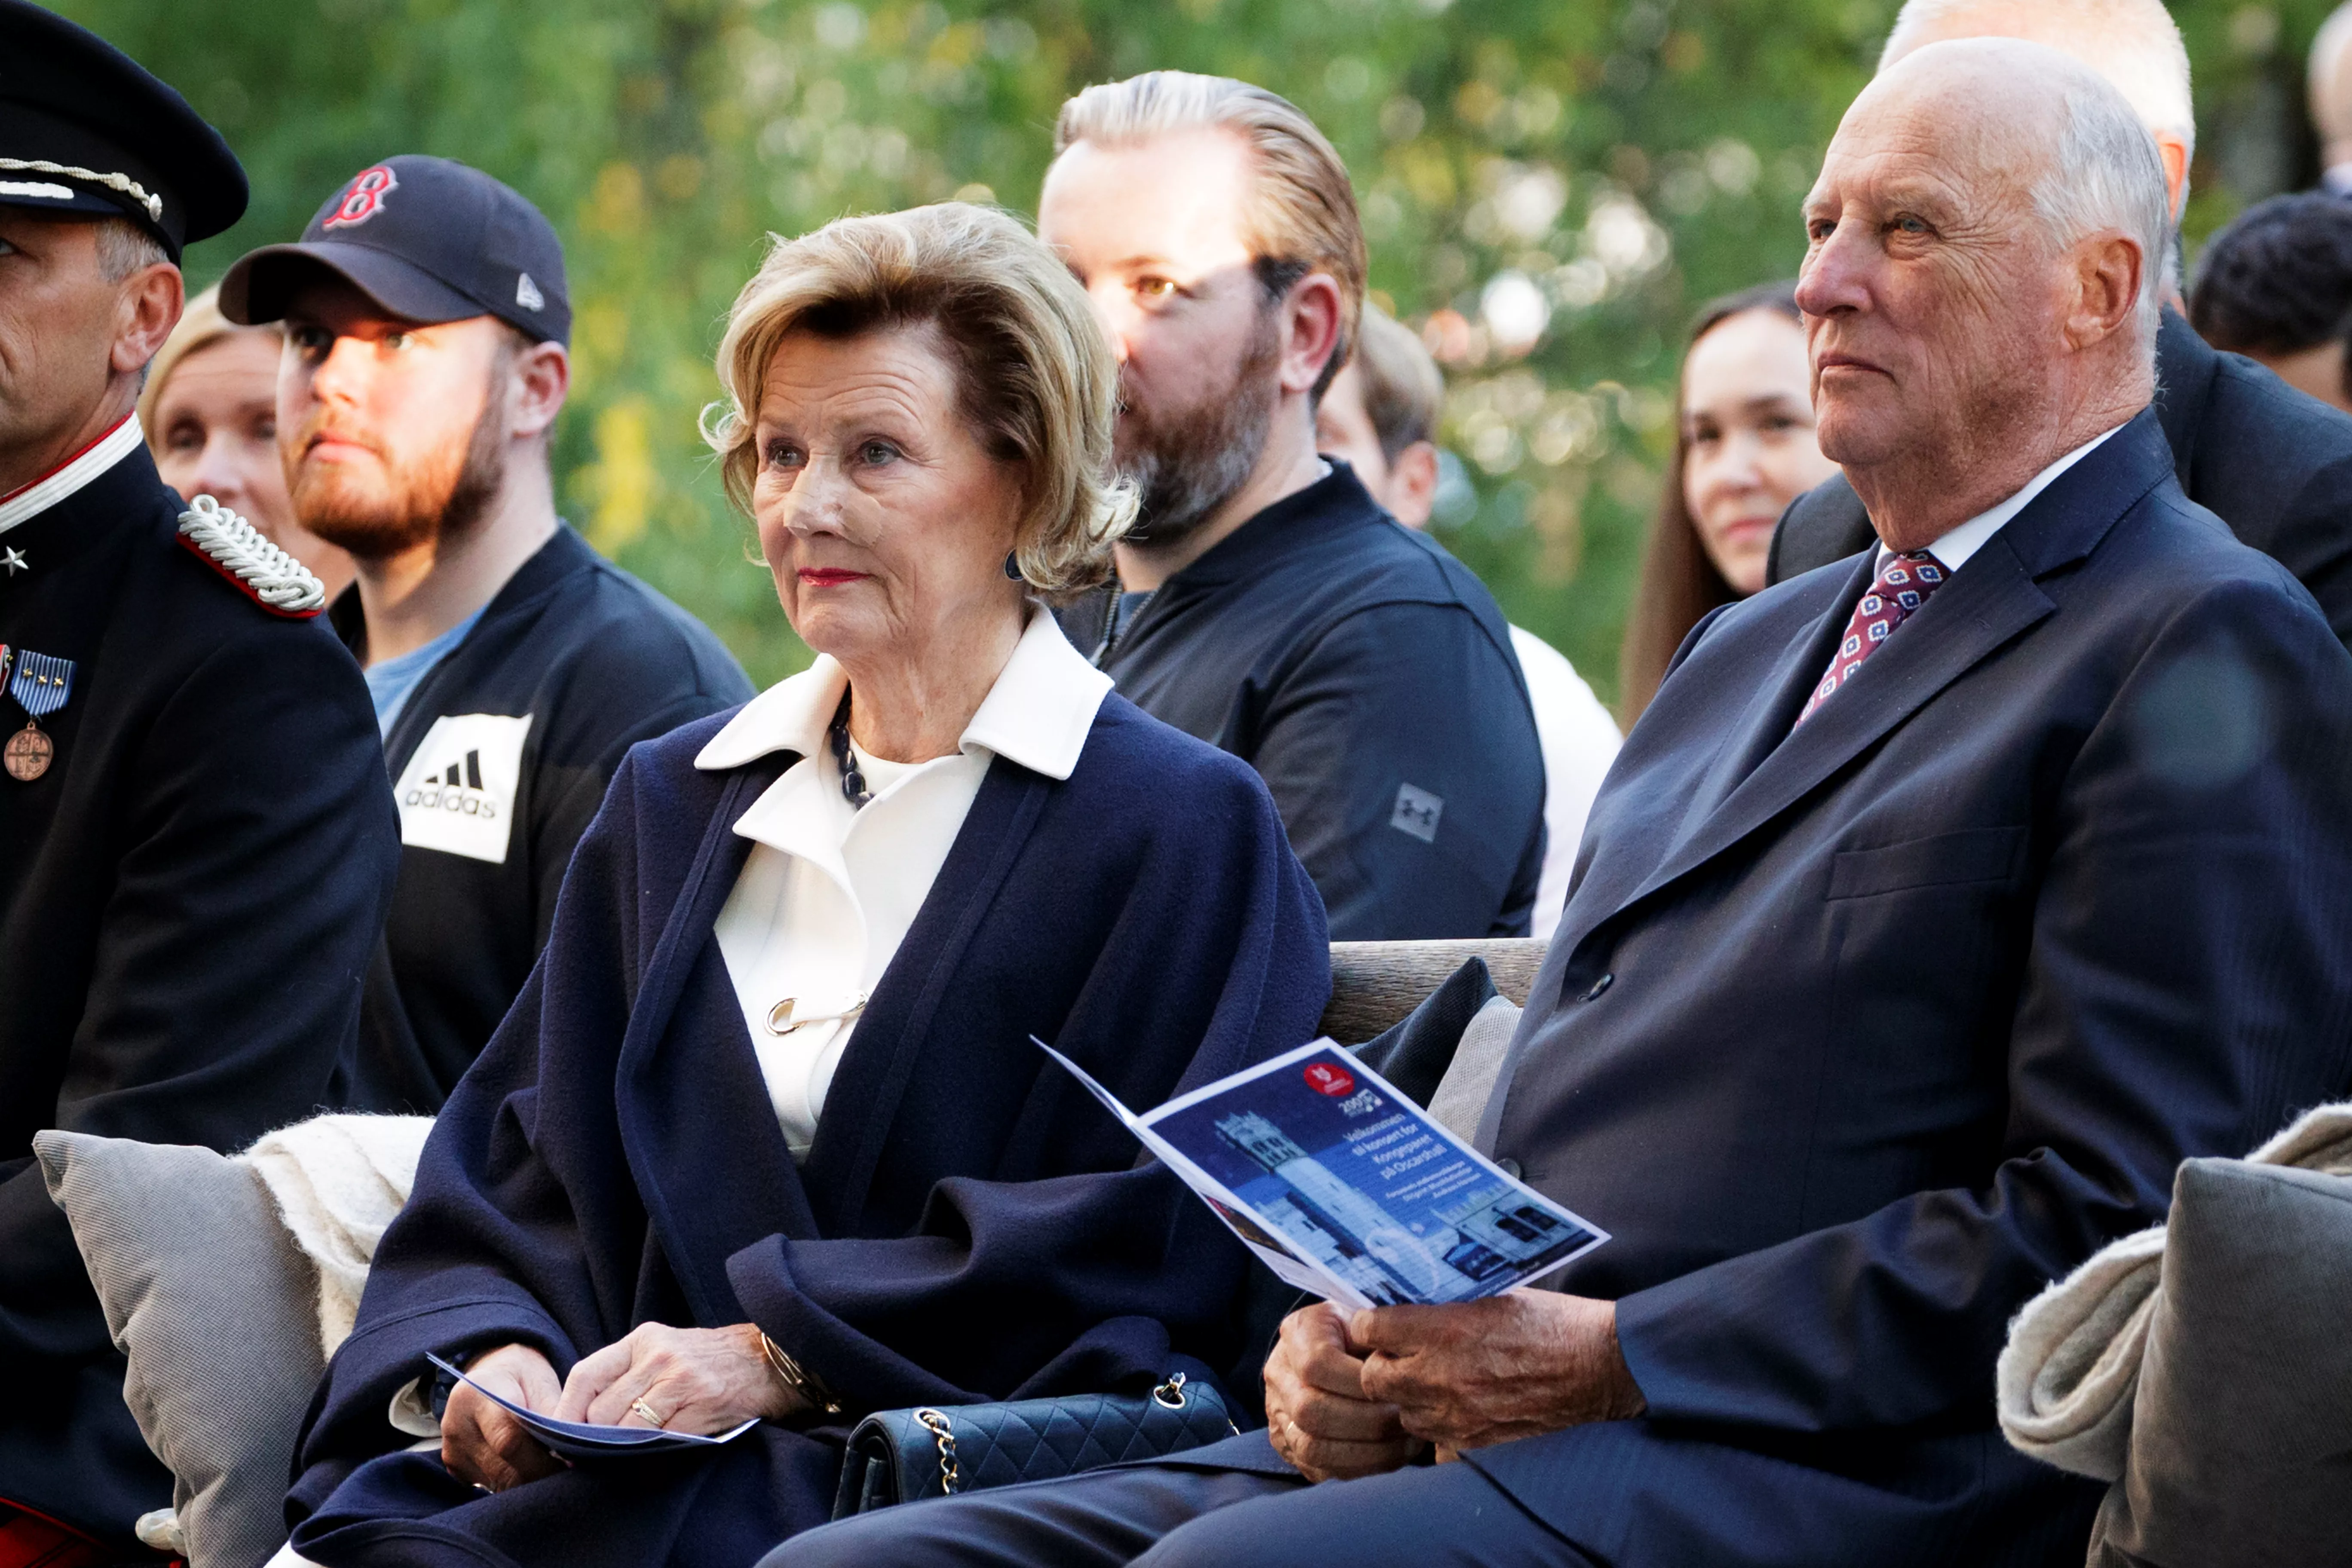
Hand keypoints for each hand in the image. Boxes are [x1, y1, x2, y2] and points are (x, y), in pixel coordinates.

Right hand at [441, 1342, 565, 1491]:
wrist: (489, 1377)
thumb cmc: (521, 1377)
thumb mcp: (540, 1383)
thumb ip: (551, 1415)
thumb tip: (568, 1454)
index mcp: (475, 1395)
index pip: (508, 1440)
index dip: (541, 1459)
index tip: (568, 1464)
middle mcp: (456, 1425)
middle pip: (503, 1468)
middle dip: (539, 1475)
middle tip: (566, 1476)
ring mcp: (452, 1450)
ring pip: (498, 1483)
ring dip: (527, 1482)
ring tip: (551, 1471)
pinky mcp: (454, 1467)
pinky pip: (490, 1485)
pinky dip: (513, 1482)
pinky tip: (529, 1469)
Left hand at [553, 1322, 803, 1434]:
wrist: (771, 1359)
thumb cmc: (712, 1360)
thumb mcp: (666, 1350)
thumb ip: (629, 1375)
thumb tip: (584, 1418)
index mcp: (643, 1339)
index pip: (586, 1374)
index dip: (565, 1411)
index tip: (559, 1436)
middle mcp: (659, 1355)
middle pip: (601, 1409)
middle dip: (594, 1438)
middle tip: (592, 1455)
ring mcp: (681, 1379)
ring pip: (626, 1428)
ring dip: (622, 1448)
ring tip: (626, 1454)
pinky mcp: (702, 1404)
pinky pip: (660, 1440)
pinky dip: (652, 1453)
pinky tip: (657, 1452)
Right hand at [1262, 1302, 1423, 1481]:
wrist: (1342, 1348)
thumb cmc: (1364, 1335)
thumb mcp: (1370, 1321)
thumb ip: (1379, 1338)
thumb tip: (1403, 1371)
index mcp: (1298, 1332)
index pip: (1316, 1365)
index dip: (1358, 1383)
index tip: (1396, 1388)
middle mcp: (1279, 1373)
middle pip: (1310, 1410)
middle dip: (1367, 1422)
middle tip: (1406, 1421)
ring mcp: (1278, 1412)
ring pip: (1311, 1447)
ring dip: (1366, 1452)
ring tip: (1404, 1444)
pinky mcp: (1288, 1445)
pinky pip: (1319, 1468)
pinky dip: (1360, 1467)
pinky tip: (1390, 1456)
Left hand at [1352, 1289, 1644, 1452]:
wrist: (1599, 1365)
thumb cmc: (1551, 1323)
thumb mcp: (1492, 1296)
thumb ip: (1446, 1308)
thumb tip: (1411, 1308)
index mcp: (1445, 1329)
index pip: (1371, 1328)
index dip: (1368, 1325)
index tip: (1375, 1323)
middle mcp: (1442, 1374)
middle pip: (1373, 1377)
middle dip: (1378, 1364)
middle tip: (1397, 1354)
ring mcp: (1457, 1413)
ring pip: (1401, 1413)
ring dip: (1406, 1396)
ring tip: (1429, 1380)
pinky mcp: (1476, 1440)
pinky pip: (1433, 1439)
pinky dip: (1436, 1424)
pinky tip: (1454, 1407)